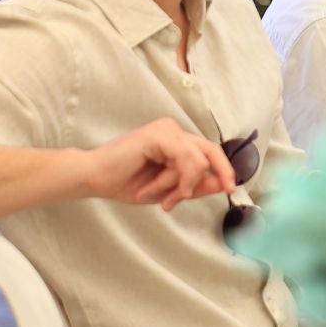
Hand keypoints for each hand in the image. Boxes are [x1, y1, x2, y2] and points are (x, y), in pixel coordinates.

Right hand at [82, 118, 235, 210]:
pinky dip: (174, 179)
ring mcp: (168, 130)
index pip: (210, 152)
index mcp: (178, 142)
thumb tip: (223, 184)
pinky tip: (154, 189)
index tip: (231, 189)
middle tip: (217, 192)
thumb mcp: (169, 189)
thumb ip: (195, 186)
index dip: (224, 169)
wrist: (94, 179)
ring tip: (159, 196)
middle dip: (212, 177)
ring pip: (196, 161)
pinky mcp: (159, 134)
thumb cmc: (127, 183)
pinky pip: (184, 159)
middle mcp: (176, 131)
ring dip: (180, 186)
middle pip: (210, 152)